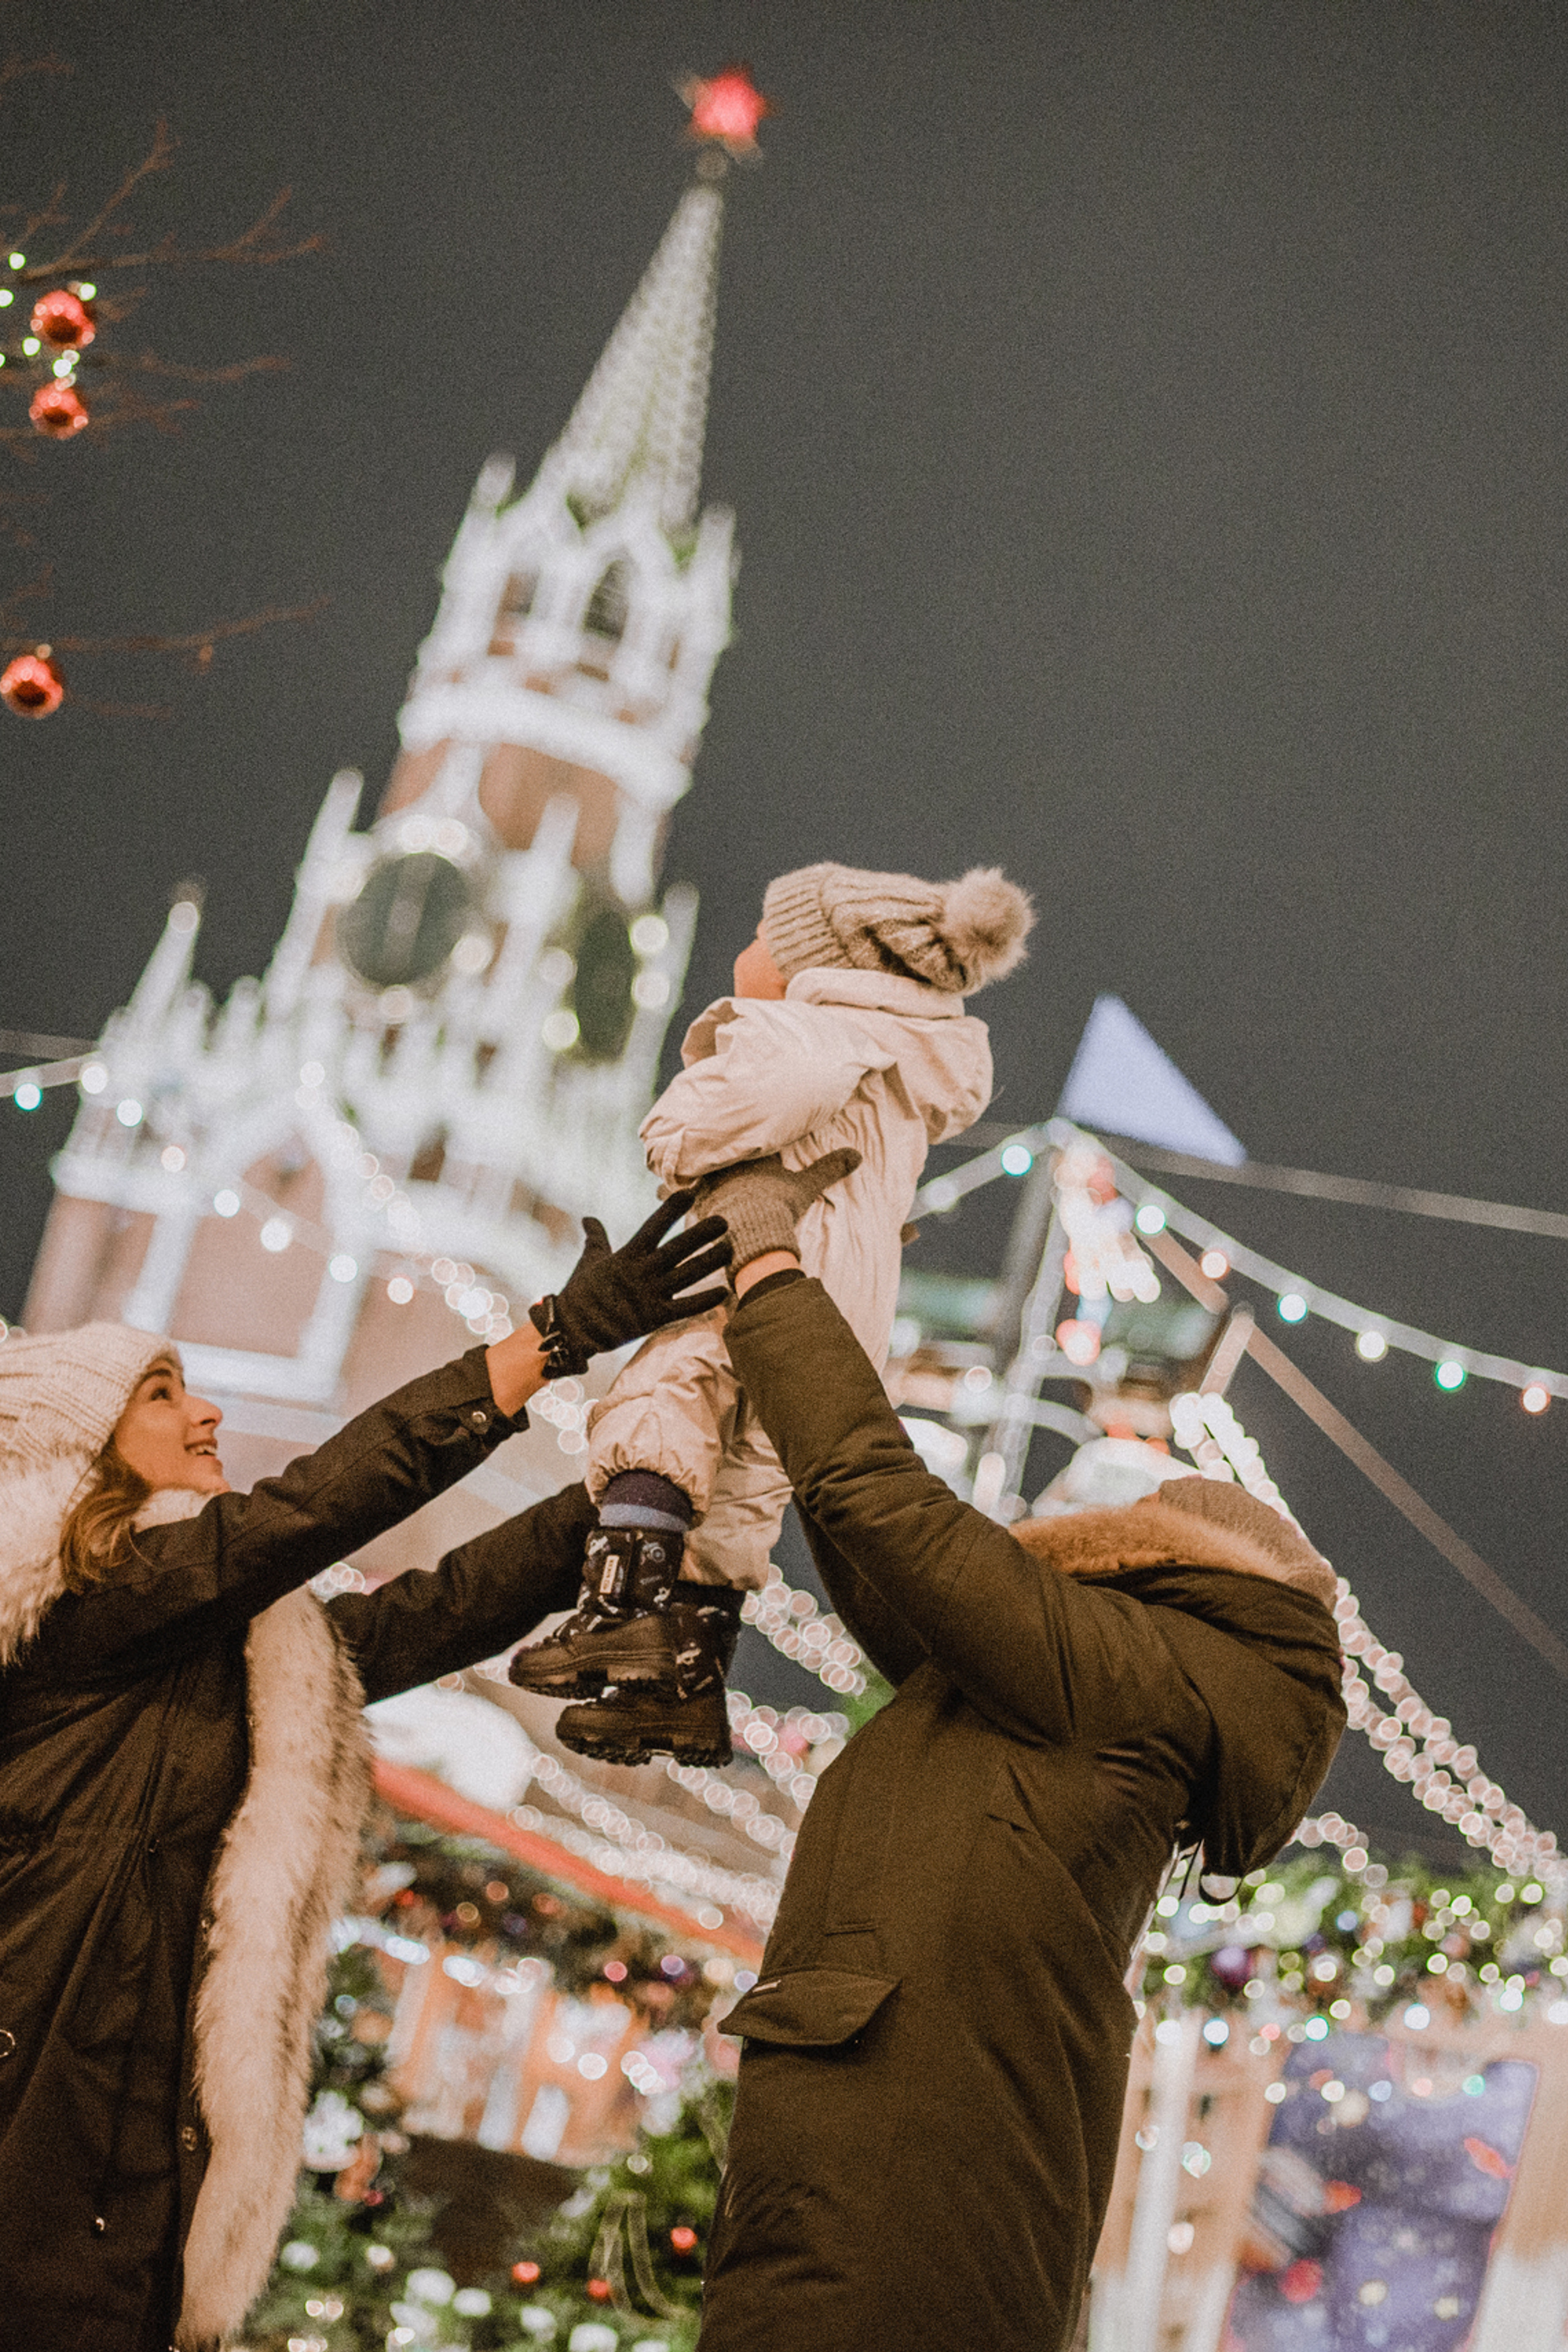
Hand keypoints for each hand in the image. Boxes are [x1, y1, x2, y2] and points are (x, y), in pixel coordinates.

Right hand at [531, 1192, 732, 1375]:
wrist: (571, 1329)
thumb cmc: (581, 1293)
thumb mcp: (590, 1260)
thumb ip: (595, 1237)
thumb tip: (588, 1218)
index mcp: (626, 1256)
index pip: (653, 1227)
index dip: (671, 1210)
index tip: (689, 1194)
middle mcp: (641, 1273)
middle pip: (677, 1249)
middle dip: (701, 1234)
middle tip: (724, 1220)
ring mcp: (648, 1295)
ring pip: (687, 1275)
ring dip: (710, 1262)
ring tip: (730, 1249)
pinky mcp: (654, 1319)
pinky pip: (685, 1308)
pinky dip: (705, 1301)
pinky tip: (724, 1292)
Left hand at [692, 1148, 861, 1270]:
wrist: (751, 1231)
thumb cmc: (778, 1206)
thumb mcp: (805, 1187)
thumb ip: (828, 1168)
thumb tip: (858, 1154)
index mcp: (751, 1155)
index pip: (747, 1139)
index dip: (746, 1138)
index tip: (742, 1134)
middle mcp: (726, 1164)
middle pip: (719, 1152)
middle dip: (715, 1150)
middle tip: (705, 1143)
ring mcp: (709, 1182)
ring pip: (698, 1170)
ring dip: (694, 1171)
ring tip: (690, 1170)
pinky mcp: (697, 1203)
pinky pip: (682, 1196)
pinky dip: (678, 1196)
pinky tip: (670, 1197)